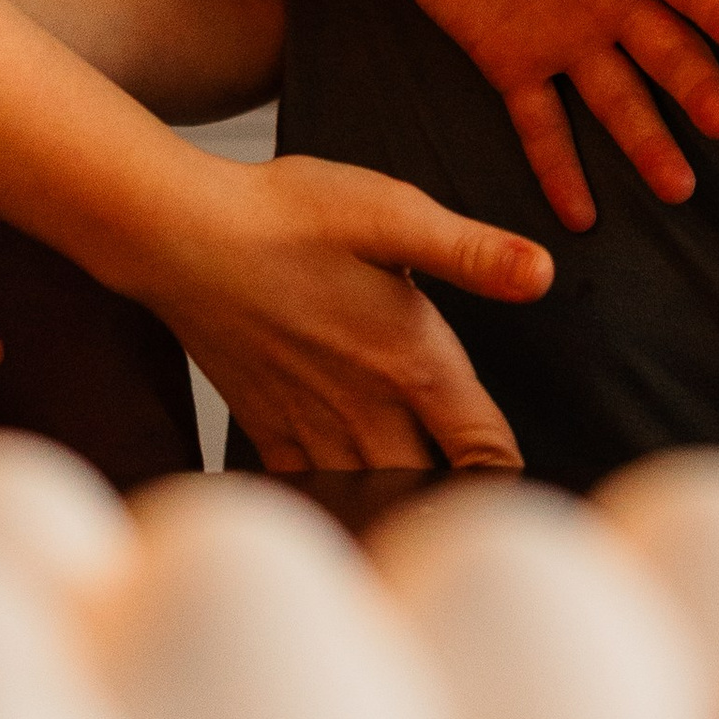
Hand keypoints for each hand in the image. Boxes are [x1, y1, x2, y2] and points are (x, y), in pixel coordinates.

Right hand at [148, 152, 551, 472]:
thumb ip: (470, 252)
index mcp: (410, 364)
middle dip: (462, 499)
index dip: (515, 475)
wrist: (179, 233)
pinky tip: (349, 486)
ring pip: (372, 497)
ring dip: (402, 501)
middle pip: (431, 490)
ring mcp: (310, 426)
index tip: (530, 481)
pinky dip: (337, 496)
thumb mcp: (392, 213)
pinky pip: (312, 488)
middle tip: (486, 500)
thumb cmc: (284, 216)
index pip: (483, 453)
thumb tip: (540, 273)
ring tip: (426, 505)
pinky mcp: (265, 426)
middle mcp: (364, 410)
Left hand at [362, 0, 718, 233]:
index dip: (718, 6)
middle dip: (696, 85)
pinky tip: (581, 216)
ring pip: (616, 97)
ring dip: (647, 141)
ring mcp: (563, 36)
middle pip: (665, 46)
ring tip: (678, 188)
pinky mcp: (511, 64)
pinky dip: (560, 169)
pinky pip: (542, 123)